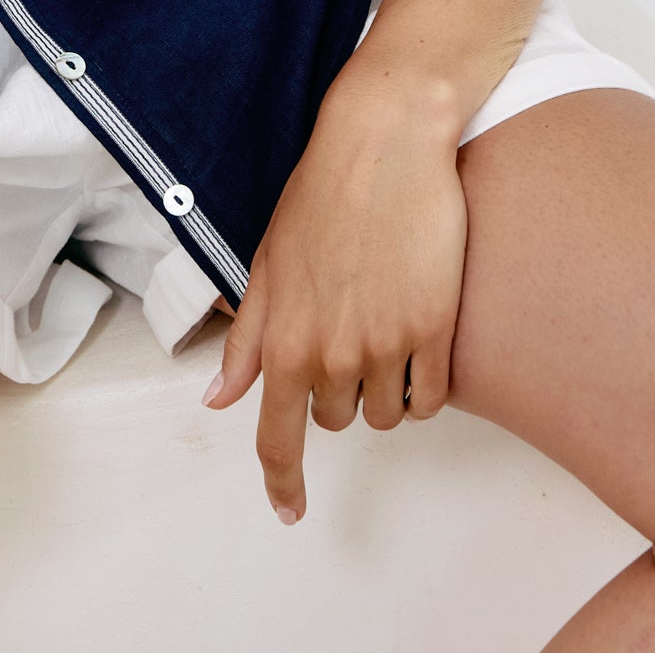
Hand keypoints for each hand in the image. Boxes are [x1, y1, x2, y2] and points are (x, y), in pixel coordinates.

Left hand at [200, 79, 468, 521]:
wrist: (386, 143)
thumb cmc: (321, 193)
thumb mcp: (266, 263)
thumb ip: (245, 339)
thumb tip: (218, 398)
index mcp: (282, 338)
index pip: (277, 435)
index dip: (282, 480)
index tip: (289, 510)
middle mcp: (332, 352)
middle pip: (336, 420)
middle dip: (335, 389)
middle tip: (343, 327)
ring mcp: (387, 345)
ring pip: (385, 414)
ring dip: (381, 388)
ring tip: (381, 326)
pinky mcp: (436, 330)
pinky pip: (432, 398)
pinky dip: (422, 386)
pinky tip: (417, 344)